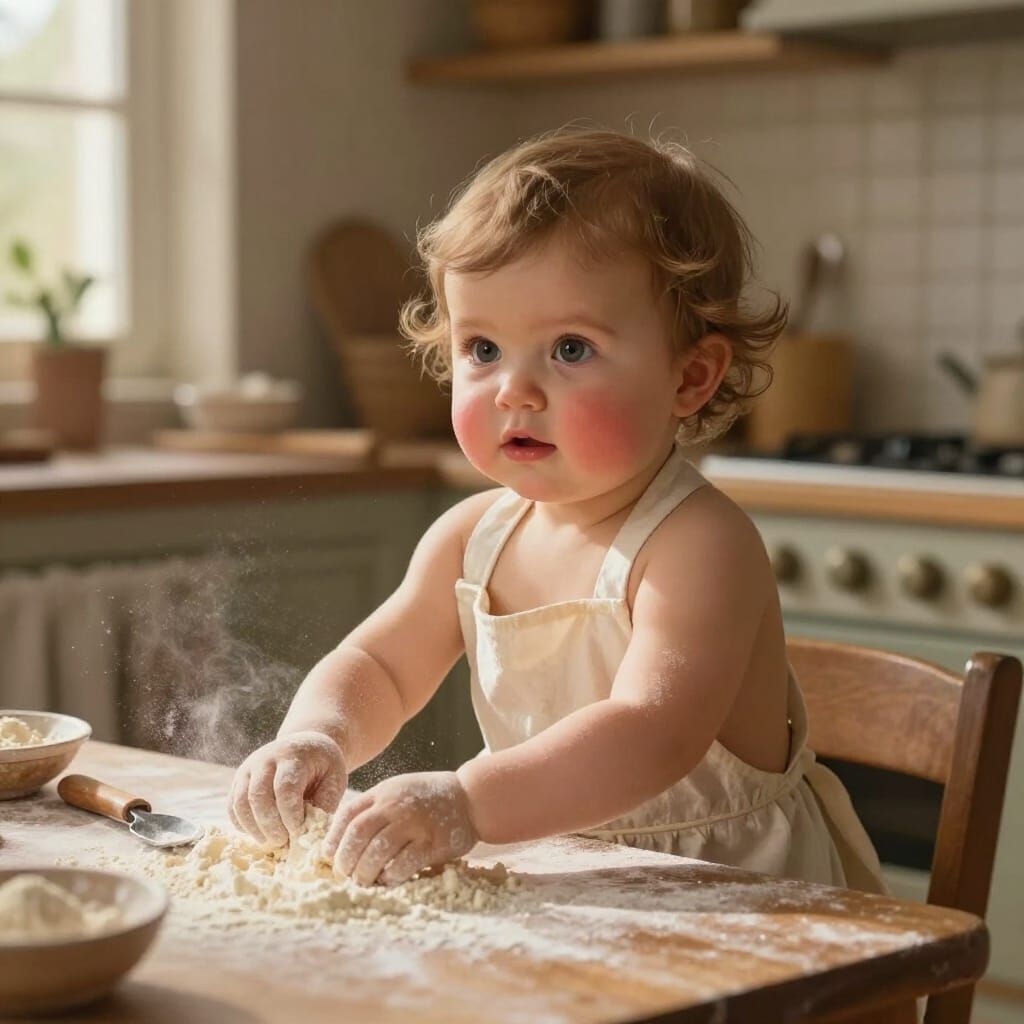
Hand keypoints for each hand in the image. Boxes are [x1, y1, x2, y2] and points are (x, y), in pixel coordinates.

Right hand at [228, 730, 347, 846]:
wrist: (306, 745)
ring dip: (253, 828)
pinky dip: (242, 824)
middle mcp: (266, 759)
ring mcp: (249, 768)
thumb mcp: (334, 779)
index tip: (299, 832)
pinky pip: (233, 806)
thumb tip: (310, 835)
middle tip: (282, 842)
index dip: (290, 814)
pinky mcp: (239, 780)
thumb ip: (325, 805)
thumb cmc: (323, 766)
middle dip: (269, 824)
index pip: (285, 787)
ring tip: (270, 842)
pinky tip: (259, 834)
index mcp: (293, 756)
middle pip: (258, 795)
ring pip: (240, 802)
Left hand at [324, 771, 476, 886]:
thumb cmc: (428, 798)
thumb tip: (341, 839)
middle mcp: (396, 806)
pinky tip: (388, 880)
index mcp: (384, 793)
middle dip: (346, 859)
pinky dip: (391, 876)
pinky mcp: (433, 843)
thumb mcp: (397, 791)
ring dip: (365, 872)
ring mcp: (415, 823)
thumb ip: (373, 808)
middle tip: (345, 874)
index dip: (333, 838)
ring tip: (364, 881)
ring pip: (378, 851)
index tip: (328, 855)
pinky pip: (404, 864)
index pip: (348, 815)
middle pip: (358, 834)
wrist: (469, 797)